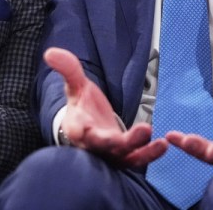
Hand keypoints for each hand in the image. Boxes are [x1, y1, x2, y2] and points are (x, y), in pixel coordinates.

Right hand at [45, 47, 167, 167]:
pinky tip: (163, 144)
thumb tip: (50, 52)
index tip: (82, 128)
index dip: (80, 130)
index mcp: (77, 128)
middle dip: (122, 142)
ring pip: (125, 157)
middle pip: (106, 147)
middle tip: (143, 130)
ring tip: (159, 142)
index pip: (76, 130)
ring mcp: (110, 154)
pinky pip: (137, 159)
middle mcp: (93, 145)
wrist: (91, 125)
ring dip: (143, 151)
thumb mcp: (75, 85)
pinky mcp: (125, 157)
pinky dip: (150, 154)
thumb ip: (68, 69)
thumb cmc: (83, 105)